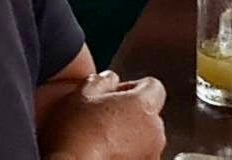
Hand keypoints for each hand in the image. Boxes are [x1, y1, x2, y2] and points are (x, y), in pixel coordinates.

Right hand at [41, 70, 165, 159]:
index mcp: (143, 105)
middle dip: (129, 114)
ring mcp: (151, 155)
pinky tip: (105, 155)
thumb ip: (101, 80)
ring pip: (145, 138)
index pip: (153, 86)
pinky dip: (127, 155)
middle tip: (103, 118)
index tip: (114, 94)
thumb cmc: (77, 136)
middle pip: (148, 113)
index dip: (132, 88)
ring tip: (101, 141)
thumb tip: (109, 79)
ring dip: (129, 137)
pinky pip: (139, 156)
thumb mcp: (81, 95)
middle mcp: (154, 131)